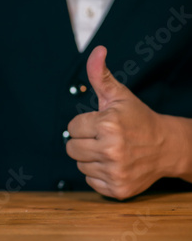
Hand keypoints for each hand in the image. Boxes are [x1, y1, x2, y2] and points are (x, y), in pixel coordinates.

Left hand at [66, 46, 191, 199]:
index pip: (71, 128)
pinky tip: (114, 164)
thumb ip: (101, 75)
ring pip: (80, 165)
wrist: (167, 147)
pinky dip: (99, 174)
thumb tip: (97, 50)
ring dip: (91, 158)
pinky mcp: (117, 190)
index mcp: (108, 125)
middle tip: (102, 137)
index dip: (84, 124)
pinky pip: (90, 182)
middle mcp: (111, 150)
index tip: (100, 124)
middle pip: (71, 149)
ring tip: (110, 150)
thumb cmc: (138, 119)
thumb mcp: (119, 95)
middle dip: (83, 141)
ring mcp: (115, 172)